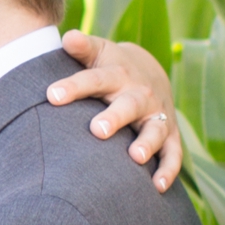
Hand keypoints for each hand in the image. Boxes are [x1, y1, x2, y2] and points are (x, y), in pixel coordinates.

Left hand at [47, 29, 183, 190]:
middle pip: (127, 105)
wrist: (151, 74)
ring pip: (154, 130)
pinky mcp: (169, 135)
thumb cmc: (111, 67)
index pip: (94, 79)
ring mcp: (156, 116)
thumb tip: (67, 37)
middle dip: (115, 118)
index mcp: (117, 75)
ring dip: (147, 143)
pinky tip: (157, 187)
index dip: (74, 86)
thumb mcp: (99, 53)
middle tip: (97, 131)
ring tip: (135, 157)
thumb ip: (82, 47)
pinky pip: (173, 154)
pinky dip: (168, 170)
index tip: (52, 95)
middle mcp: (139, 95)